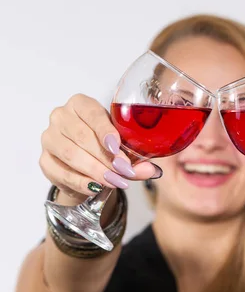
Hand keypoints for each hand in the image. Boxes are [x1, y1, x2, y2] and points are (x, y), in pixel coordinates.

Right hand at [40, 94, 159, 200]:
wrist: (85, 168)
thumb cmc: (104, 149)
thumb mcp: (122, 149)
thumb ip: (136, 159)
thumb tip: (152, 171)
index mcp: (80, 104)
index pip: (92, 113)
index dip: (105, 131)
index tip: (117, 148)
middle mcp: (60, 116)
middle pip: (82, 136)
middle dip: (105, 157)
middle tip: (124, 172)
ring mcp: (49, 138)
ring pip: (71, 154)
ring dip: (95, 170)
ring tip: (114, 182)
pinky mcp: (45, 160)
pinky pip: (62, 172)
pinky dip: (81, 182)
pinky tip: (96, 188)